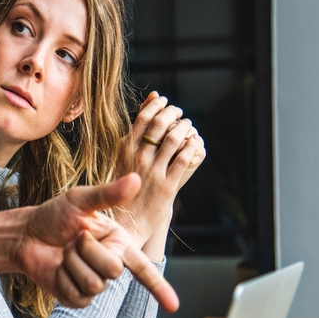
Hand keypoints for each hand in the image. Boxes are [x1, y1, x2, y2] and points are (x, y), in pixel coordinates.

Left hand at [0, 174, 178, 312]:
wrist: (26, 234)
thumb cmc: (53, 215)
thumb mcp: (79, 200)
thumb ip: (108, 194)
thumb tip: (136, 179)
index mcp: (118, 242)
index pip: (143, 268)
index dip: (159, 287)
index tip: (174, 306)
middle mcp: (109, 264)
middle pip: (112, 270)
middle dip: (87, 250)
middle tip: (74, 239)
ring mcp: (93, 284)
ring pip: (94, 284)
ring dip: (72, 264)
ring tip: (64, 252)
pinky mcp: (75, 297)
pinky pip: (76, 296)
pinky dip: (62, 279)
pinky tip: (57, 268)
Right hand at [115, 92, 205, 250]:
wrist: (127, 220)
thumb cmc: (126, 184)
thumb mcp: (124, 155)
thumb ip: (137, 130)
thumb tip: (152, 97)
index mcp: (125, 150)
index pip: (143, 117)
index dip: (157, 105)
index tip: (165, 102)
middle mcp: (138, 158)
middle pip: (160, 124)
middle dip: (173, 113)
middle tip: (179, 112)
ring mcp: (153, 172)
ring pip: (174, 139)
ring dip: (185, 127)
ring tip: (187, 125)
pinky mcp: (168, 186)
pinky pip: (184, 159)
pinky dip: (193, 146)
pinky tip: (194, 143)